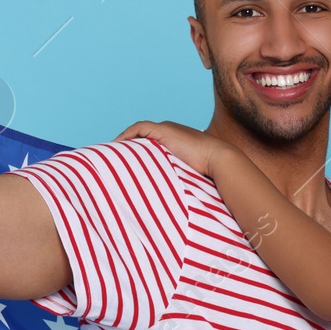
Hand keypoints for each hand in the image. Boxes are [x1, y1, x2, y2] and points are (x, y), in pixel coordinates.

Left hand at [115, 120, 234, 177]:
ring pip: (138, 131)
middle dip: (127, 146)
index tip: (124, 162)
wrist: (218, 160)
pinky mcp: (164, 131)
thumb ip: (176, 180)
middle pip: (141, 135)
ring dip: (124, 141)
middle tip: (113, 159)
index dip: (136, 149)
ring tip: (111, 154)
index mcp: (175, 141)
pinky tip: (117, 145)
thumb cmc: (208, 173)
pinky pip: (138, 129)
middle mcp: (169, 132)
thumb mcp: (187, 176)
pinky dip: (127, 135)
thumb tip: (168, 200)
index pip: (149, 141)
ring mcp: (166, 130)